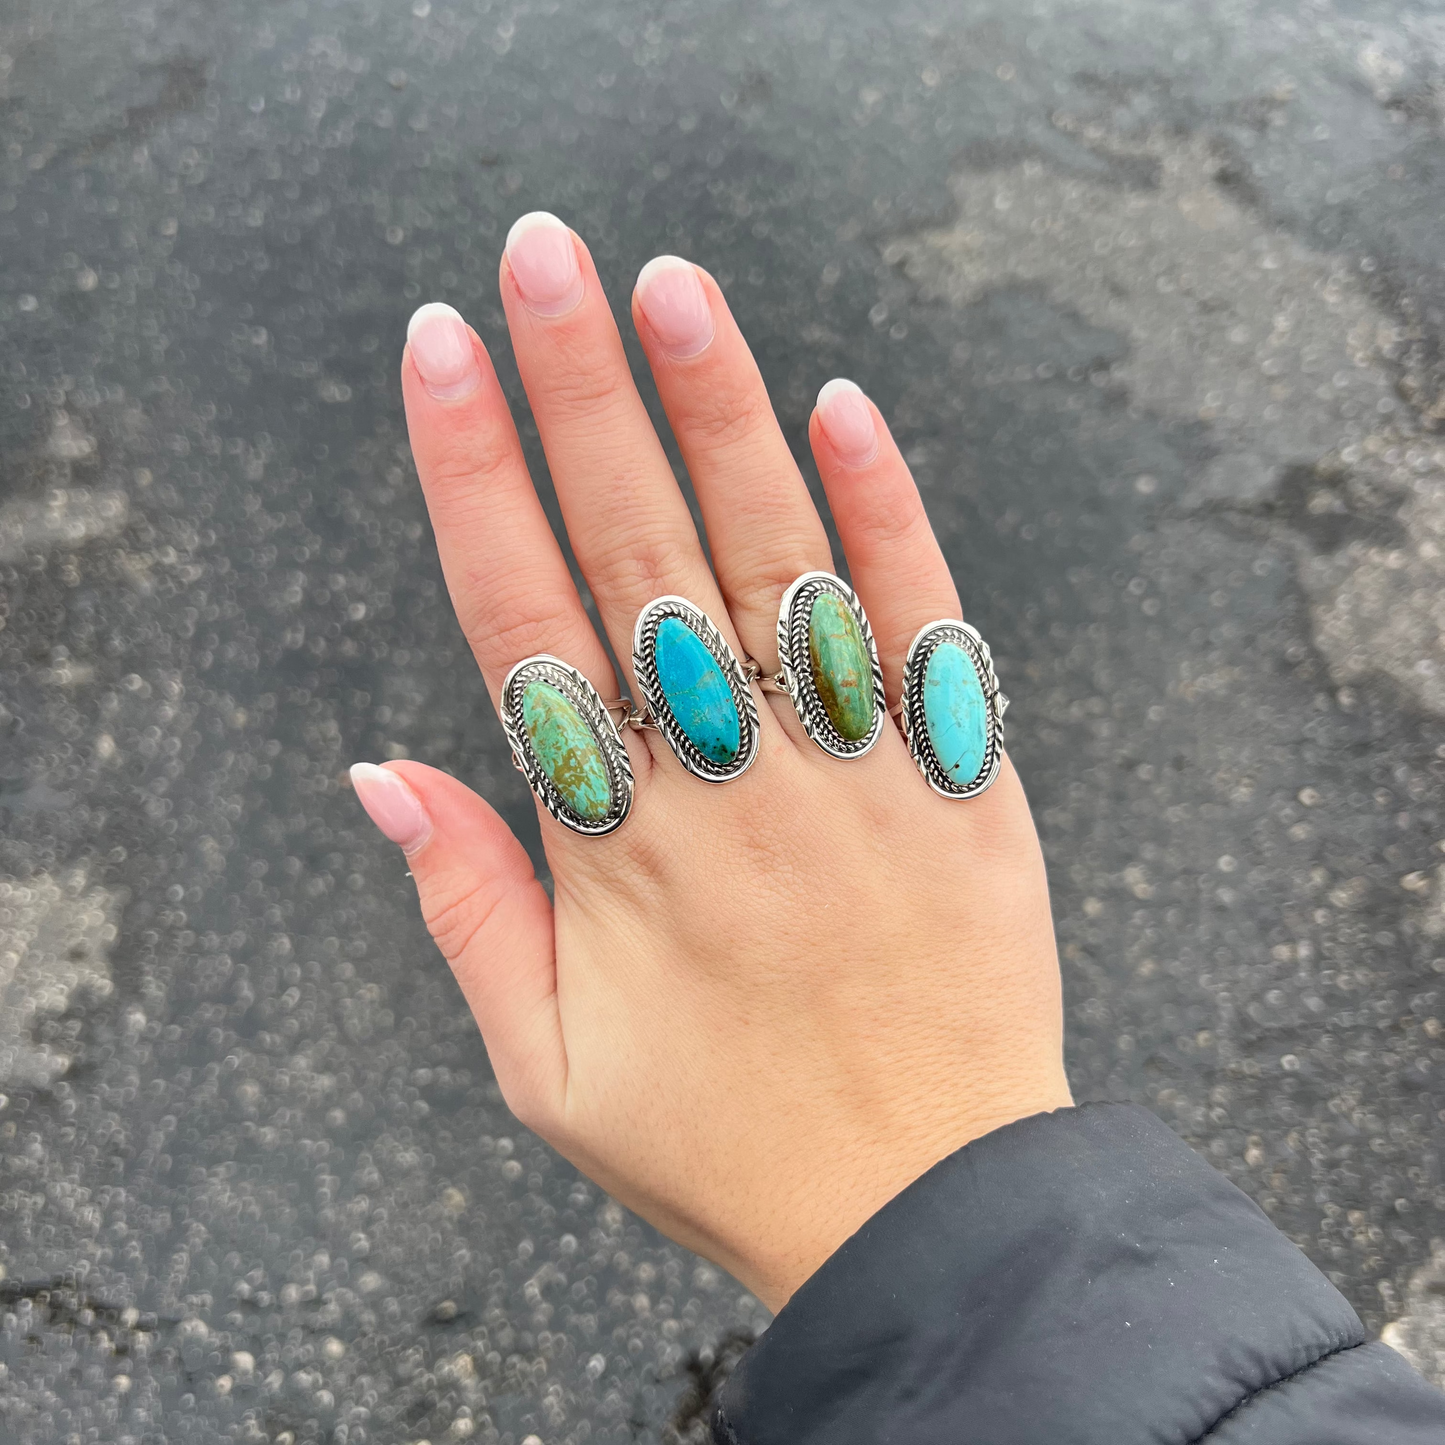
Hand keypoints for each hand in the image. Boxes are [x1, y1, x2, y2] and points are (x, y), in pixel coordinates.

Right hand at [351, 213, 1069, 1310]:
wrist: (927, 1207)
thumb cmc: (723, 1142)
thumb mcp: (548, 1066)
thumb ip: (465, 909)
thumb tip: (377, 769)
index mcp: (611, 846)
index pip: (518, 617)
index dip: (472, 475)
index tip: (440, 352)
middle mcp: (727, 782)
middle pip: (635, 551)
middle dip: (578, 390)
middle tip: (541, 251)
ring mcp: (852, 772)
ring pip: (774, 558)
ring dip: (719, 413)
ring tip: (668, 286)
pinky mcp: (964, 782)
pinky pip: (922, 624)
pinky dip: (884, 513)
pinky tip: (841, 408)